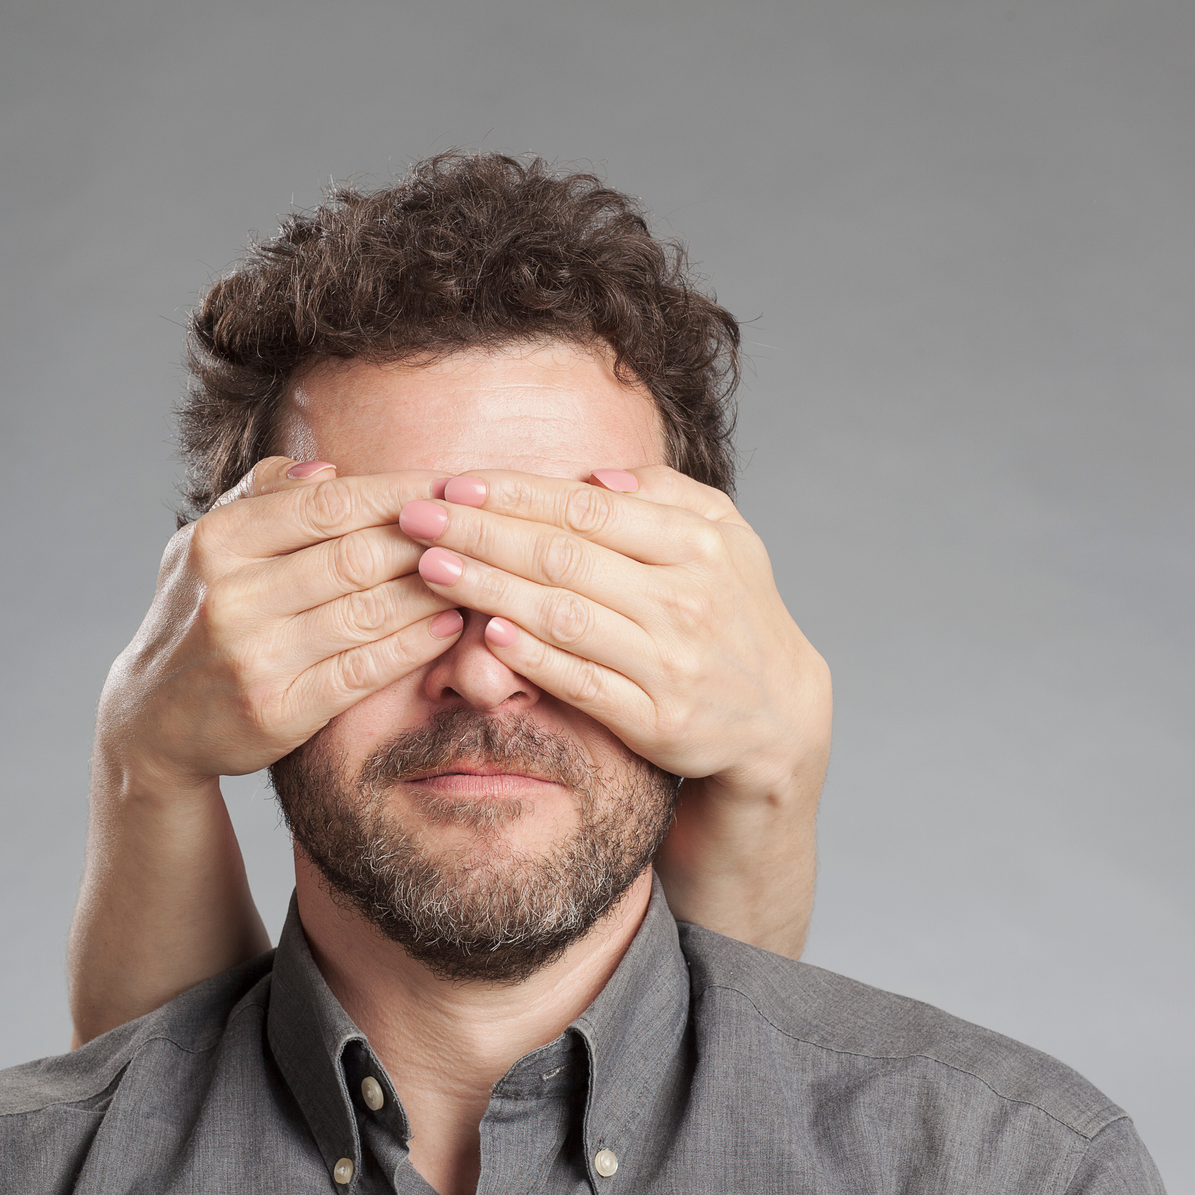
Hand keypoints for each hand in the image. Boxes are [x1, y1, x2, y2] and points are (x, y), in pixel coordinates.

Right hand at [97, 456, 463, 796]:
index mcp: (217, 543)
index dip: (396, 492)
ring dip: (432, 591)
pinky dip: (415, 645)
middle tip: (474, 530)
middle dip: (425, 539)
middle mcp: (232, 597)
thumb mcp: (205, 547)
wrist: (152, 721)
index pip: (326, 505)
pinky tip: (448, 626)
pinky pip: (365, 669)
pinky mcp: (280, 710)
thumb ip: (261, 497)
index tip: (446, 486)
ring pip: (368, 611)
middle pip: (356, 555)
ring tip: (472, 575)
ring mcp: (255, 657)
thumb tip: (329, 468)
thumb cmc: (196, 617)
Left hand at [394, 465, 830, 798]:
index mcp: (696, 542)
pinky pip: (583, 682)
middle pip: (563, 556)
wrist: (777, 714)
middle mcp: (685, 598)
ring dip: (490, 589)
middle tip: (417, 517)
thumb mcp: (723, 536)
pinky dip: (533, 658)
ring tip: (432, 567)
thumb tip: (594, 475)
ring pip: (563, 615)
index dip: (514, 493)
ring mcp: (669, 661)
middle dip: (481, 532)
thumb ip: (663, 493)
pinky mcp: (656, 719)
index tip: (454, 482)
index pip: (587, 508)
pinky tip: (488, 633)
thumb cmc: (732, 608)